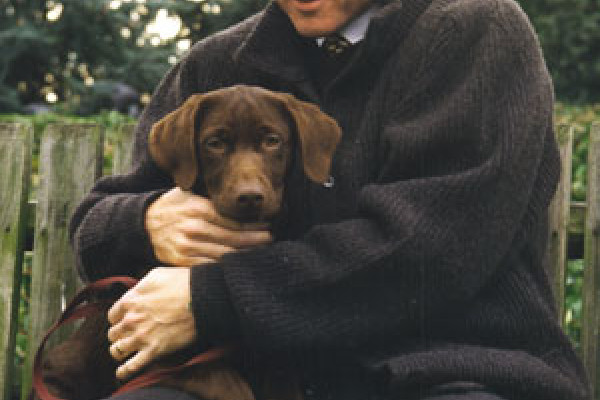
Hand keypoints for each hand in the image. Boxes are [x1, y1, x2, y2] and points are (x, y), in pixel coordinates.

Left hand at [107, 267, 193, 379]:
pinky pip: (131, 367)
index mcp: (130, 301)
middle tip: (128, 335)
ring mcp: (141, 337)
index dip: (119, 318)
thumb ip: (140, 286)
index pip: (113, 315)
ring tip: (125, 352)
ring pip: (117, 350)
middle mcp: (131, 320)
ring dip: (120, 351)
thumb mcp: (156, 275)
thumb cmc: (183, 284)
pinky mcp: (154, 351)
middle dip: (119, 334)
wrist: (202, 298)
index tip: (126, 320)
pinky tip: (122, 372)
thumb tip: (136, 292)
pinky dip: (124, 371)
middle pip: (114, 333)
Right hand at [146, 187, 271, 265]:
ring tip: (261, 254)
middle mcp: (194, 228)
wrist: (141, 224)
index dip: (254, 225)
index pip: (234, 220)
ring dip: (245, 256)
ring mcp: (187, 246)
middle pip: (234, 238)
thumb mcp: (189, 194)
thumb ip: (211, 199)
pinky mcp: (182, 261)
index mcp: (198, 209)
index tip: (269, 225)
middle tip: (271, 240)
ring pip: (225, 255)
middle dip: (256, 241)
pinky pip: (210, 266)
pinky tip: (238, 266)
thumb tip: (241, 202)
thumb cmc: (171, 207)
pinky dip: (226, 267)